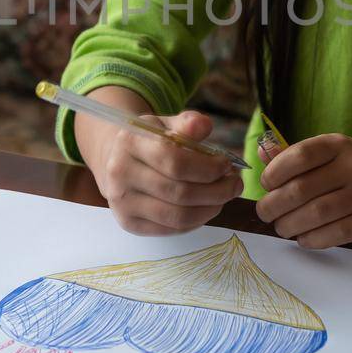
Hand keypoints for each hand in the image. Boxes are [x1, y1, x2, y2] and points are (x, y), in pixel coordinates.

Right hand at [79, 107, 243, 236]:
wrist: (116, 160)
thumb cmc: (149, 141)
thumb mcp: (166, 124)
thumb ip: (187, 123)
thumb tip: (204, 126)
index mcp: (129, 142)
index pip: (174, 161)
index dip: (208, 167)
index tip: (227, 165)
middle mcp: (120, 173)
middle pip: (179, 192)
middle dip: (217, 191)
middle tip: (235, 184)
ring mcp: (122, 202)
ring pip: (178, 216)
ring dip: (210, 208)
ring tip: (224, 196)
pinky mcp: (129, 223)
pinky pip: (172, 229)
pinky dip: (196, 221)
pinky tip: (206, 207)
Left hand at [255, 133, 351, 248]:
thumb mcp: (339, 153)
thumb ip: (300, 156)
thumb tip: (261, 156)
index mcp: (340, 145)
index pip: (299, 156)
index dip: (274, 172)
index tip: (266, 185)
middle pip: (301, 190)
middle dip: (274, 205)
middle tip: (265, 213)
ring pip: (314, 215)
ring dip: (289, 226)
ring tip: (281, 228)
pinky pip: (334, 234)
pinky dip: (311, 240)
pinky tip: (303, 239)